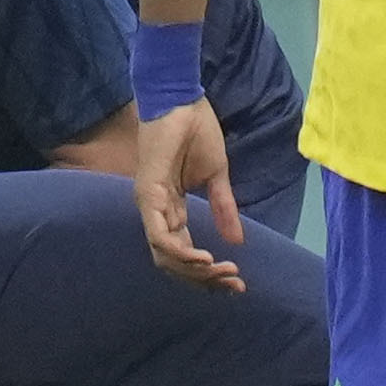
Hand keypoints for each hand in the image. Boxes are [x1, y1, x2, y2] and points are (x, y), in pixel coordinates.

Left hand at [133, 97, 244, 291]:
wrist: (183, 101)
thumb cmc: (195, 132)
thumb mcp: (216, 176)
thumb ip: (223, 208)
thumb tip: (236, 242)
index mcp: (171, 210)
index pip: (185, 253)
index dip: (209, 272)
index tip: (237, 283)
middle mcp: (157, 213)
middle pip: (174, 262)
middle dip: (205, 280)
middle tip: (234, 285)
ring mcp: (149, 205)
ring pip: (165, 255)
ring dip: (195, 270)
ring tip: (222, 271)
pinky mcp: (148, 194)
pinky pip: (159, 234)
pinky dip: (180, 251)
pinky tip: (203, 258)